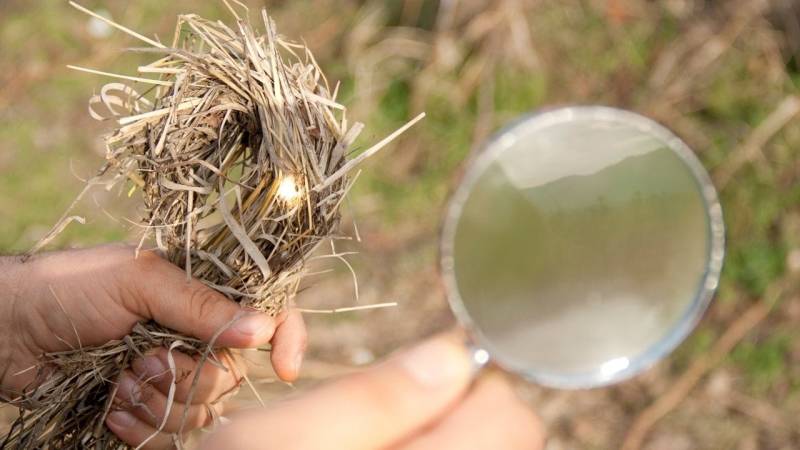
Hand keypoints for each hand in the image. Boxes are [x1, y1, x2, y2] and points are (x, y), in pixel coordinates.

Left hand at [0, 244, 306, 445]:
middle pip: (234, 376)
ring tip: (120, 382)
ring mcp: (170, 376)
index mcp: (202, 298)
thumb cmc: (69, 288)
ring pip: (202, 411)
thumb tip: (263, 329)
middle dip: (191, 377)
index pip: (267, 315)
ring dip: (160, 403)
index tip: (287, 368)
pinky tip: (110, 407)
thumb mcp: (138, 281)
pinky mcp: (145, 408)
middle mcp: (195, 338)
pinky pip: (168, 434)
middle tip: (144, 360)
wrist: (8, 329)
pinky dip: (140, 427)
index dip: (287, 339)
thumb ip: (201, 305)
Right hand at [199, 335, 543, 449]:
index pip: (511, 418)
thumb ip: (373, 397)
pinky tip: (386, 447)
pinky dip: (439, 444)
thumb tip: (454, 352)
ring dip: (448, 428)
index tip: (428, 367)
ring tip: (382, 434)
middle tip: (395, 404)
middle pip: (510, 437)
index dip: (473, 378)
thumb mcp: (278, 438)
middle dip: (462, 404)